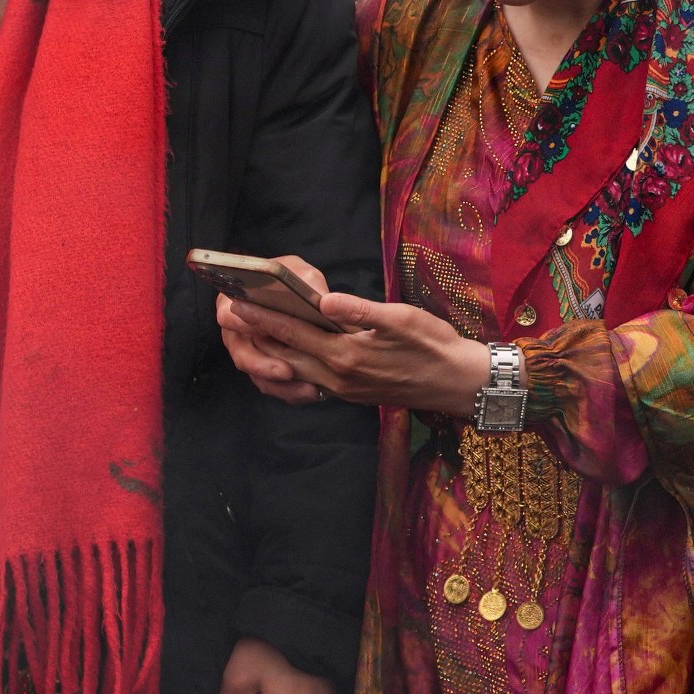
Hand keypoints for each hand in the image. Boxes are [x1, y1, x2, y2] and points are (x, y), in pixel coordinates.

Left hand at [216, 256, 485, 417]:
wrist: (460, 384)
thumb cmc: (435, 345)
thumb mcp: (401, 319)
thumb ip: (359, 310)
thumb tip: (324, 299)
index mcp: (346, 355)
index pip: (292, 332)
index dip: (262, 316)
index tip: (236, 302)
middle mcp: (338, 377)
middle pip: (285, 354)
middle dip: (257, 335)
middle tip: (232, 315)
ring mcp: (343, 389)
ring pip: (295, 369)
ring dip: (271, 351)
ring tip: (251, 330)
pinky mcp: (351, 394)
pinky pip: (310, 380)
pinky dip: (292, 365)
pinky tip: (286, 352)